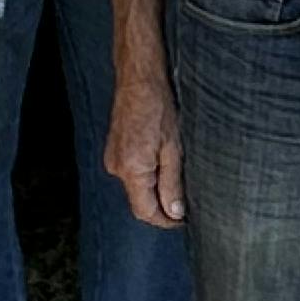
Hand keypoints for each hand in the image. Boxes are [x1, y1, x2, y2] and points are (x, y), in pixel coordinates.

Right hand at [108, 77, 186, 228]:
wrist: (139, 79)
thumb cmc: (160, 107)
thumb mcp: (174, 148)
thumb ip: (172, 183)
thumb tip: (174, 212)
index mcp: (132, 170)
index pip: (145, 211)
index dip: (165, 221)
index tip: (183, 221)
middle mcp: (117, 168)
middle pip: (139, 202)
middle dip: (162, 206)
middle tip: (186, 201)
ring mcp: (113, 159)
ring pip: (136, 188)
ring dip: (155, 189)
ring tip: (176, 176)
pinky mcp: (114, 150)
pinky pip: (131, 173)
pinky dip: (147, 176)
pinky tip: (162, 162)